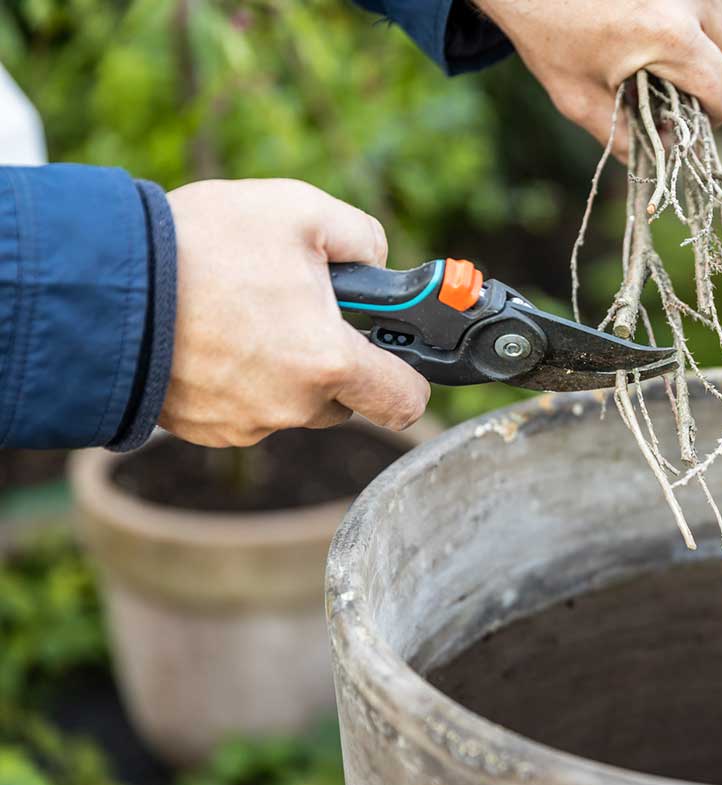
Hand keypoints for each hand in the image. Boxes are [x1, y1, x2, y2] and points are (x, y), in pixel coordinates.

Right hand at [161, 179, 429, 446]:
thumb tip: (379, 263)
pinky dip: (240, 378)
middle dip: (334, 358)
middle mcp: (291, 405)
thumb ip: (363, 238)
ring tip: (245, 311)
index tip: (400, 356)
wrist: (100, 283)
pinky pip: (245, 407)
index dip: (412, 378)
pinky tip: (214, 334)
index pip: (404, 401)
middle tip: (300, 308)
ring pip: (292, 402)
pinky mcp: (205, 428)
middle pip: (343, 397)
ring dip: (285, 367)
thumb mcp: (299, 210)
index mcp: (327, 361)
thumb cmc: (201, 245)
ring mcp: (245, 423)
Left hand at [473, 0, 721, 155]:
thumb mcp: (578, 100)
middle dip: (705, 82)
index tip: (683, 124)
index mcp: (671, 38)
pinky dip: (689, 20)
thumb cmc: (546, 33)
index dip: (711, 119)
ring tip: (652, 57)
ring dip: (700, 49)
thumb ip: (625, 138)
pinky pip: (706, 2)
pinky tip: (650, 26)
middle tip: (664, 92)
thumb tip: (662, 157)